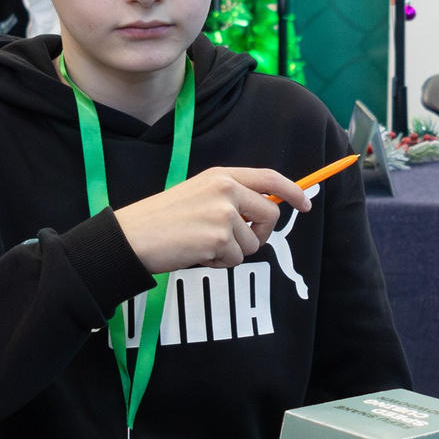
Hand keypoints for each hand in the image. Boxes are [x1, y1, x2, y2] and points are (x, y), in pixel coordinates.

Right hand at [113, 167, 309, 272]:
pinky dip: (218, 263)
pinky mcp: (219, 239)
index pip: (269, 178)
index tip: (306, 204)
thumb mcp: (198, 194)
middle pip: (270, 215)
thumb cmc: (162, 220)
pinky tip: (196, 253)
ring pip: (253, 243)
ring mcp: (224, 214)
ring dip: (232, 252)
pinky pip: (236, 260)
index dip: (293, 190)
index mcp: (221, 175)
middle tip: (235, 241)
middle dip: (260, 233)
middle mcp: (226, 189)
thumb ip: (230, 198)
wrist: (132, 237)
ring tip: (202, 244)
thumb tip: (264, 212)